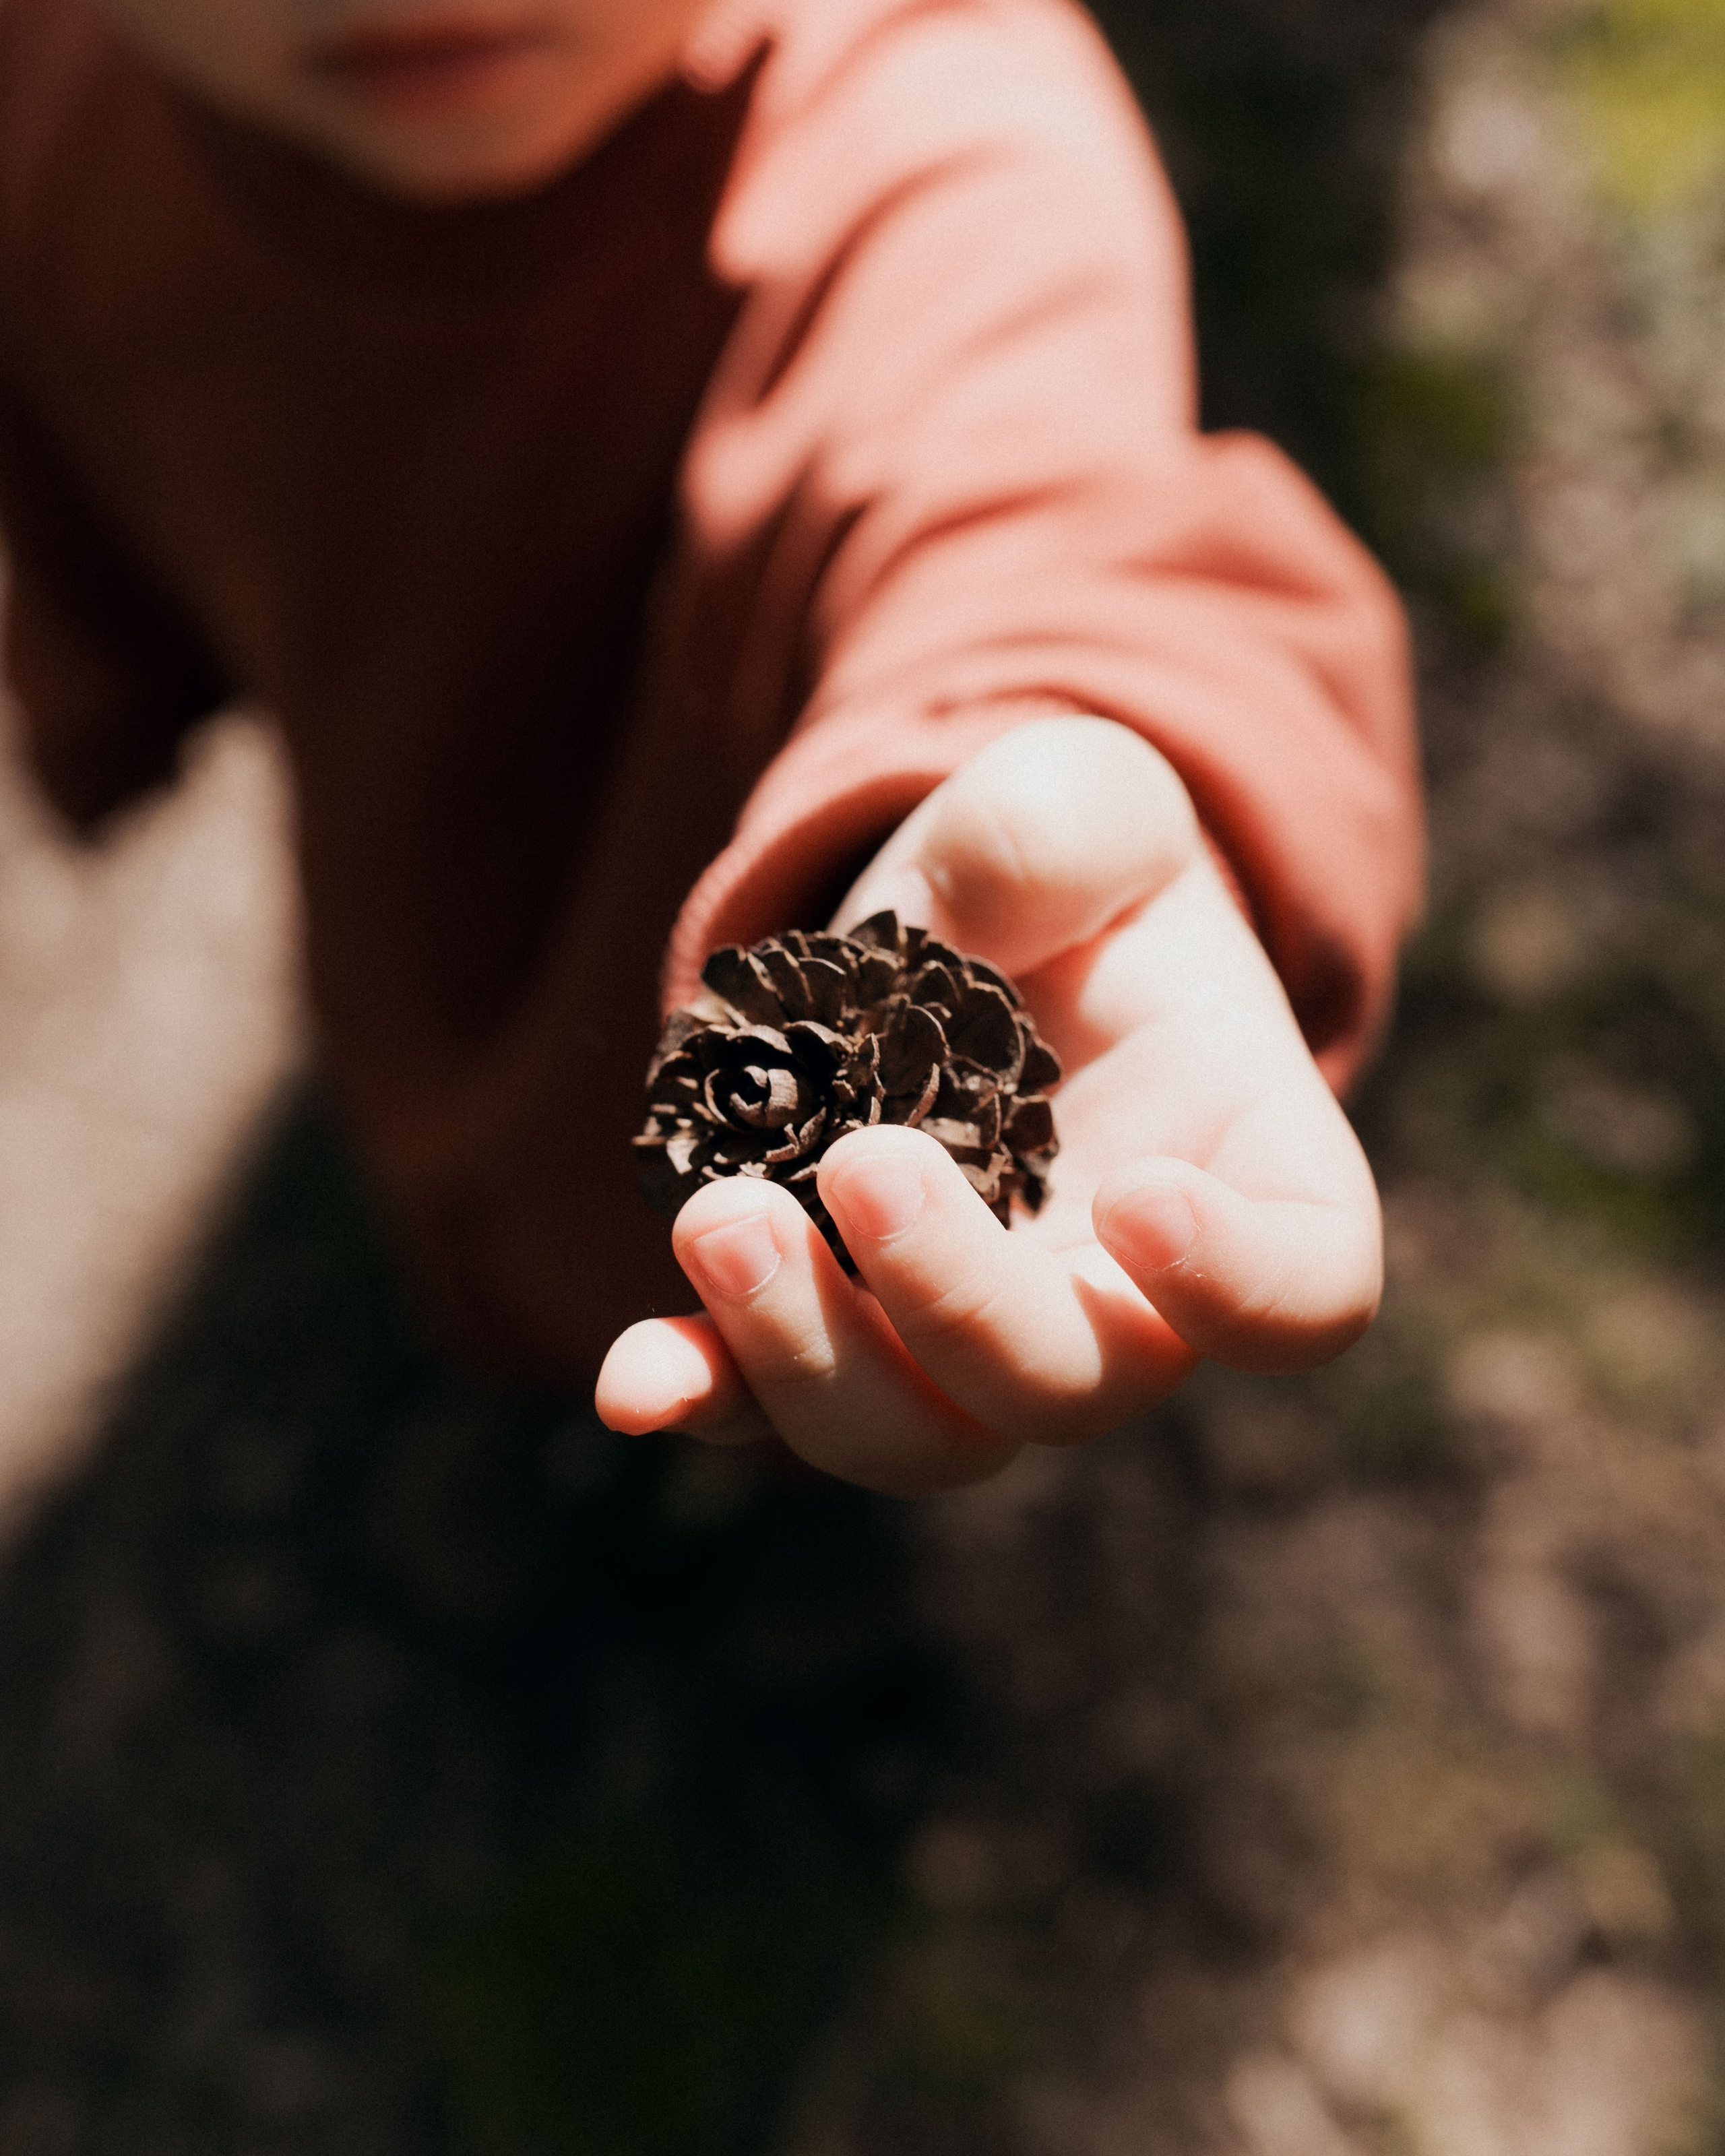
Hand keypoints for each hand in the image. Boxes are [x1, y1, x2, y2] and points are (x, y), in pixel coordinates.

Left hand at [597, 717, 1381, 1493]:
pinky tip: (636, 1377)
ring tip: (716, 1221)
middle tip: (864, 1164)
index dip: (1242, 1290)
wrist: (958, 920)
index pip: (1303, 1297)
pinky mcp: (834, 1324)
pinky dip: (707, 1393)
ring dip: (813, 1361)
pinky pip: (773, 1403)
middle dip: (960, 1303)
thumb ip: (1055, 832)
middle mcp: (1118, 1295)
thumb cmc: (1070, 871)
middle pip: (1071, 1385)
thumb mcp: (1082, 801)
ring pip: (922, 1436)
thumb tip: (951, 926)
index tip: (1143, 1197)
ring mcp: (970, 1334)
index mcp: (1244, 1177)